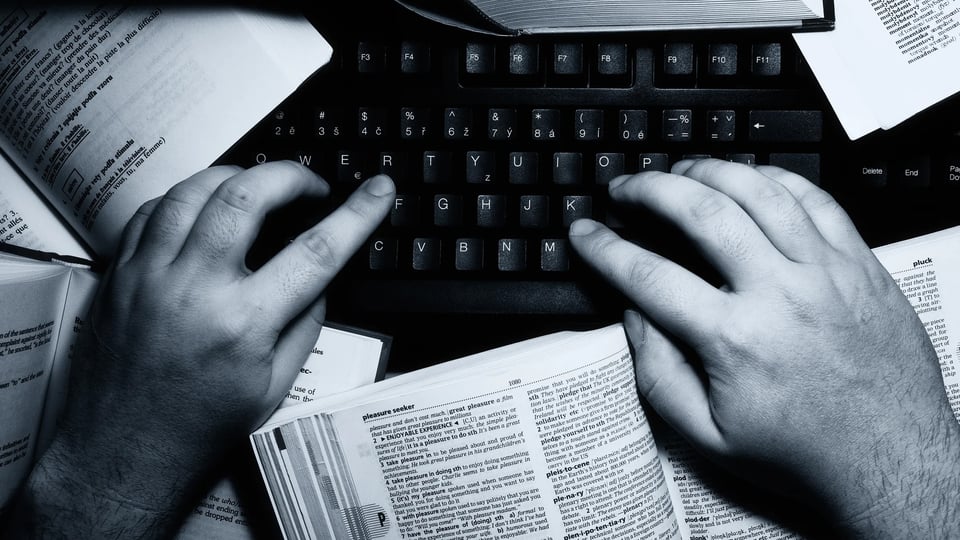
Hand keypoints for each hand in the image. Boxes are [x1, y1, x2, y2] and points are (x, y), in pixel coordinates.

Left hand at [9, 163, 393, 537]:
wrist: (124, 451)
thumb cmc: (201, 425)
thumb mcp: (275, 385)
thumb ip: (306, 322)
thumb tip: (322, 274)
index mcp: (243, 324)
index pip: (315, 251)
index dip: (356, 214)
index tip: (377, 190)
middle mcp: (193, 290)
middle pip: (246, 196)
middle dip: (290, 176)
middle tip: (310, 186)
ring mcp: (149, 276)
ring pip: (194, 190)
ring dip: (237, 177)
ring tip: (259, 189)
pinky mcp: (120, 274)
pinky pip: (152, 210)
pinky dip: (187, 198)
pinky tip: (206, 210)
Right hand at [568, 159, 959, 535]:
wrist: (890, 457)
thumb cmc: (798, 450)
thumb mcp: (706, 434)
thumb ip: (656, 372)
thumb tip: (633, 312)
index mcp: (734, 340)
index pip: (648, 275)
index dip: (604, 247)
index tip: (585, 233)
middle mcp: (780, 294)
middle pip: (701, 212)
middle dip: (650, 189)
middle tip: (625, 188)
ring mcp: (825, 272)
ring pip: (758, 191)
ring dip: (708, 171)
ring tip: (679, 172)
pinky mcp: (858, 264)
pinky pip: (814, 198)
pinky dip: (774, 178)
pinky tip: (748, 181)